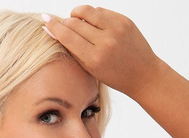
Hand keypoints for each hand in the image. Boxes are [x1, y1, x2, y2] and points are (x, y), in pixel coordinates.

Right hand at [42, 6, 159, 97]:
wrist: (143, 74)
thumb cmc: (115, 75)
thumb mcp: (91, 69)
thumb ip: (73, 50)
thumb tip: (53, 31)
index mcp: (95, 58)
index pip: (67, 36)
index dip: (54, 26)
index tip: (45, 20)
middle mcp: (105, 41)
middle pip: (75, 22)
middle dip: (65, 22)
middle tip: (61, 24)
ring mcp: (116, 28)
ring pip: (87, 11)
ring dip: (77, 13)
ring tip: (76, 20)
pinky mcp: (124, 20)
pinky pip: (101, 11)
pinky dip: (93, 15)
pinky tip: (93, 23)